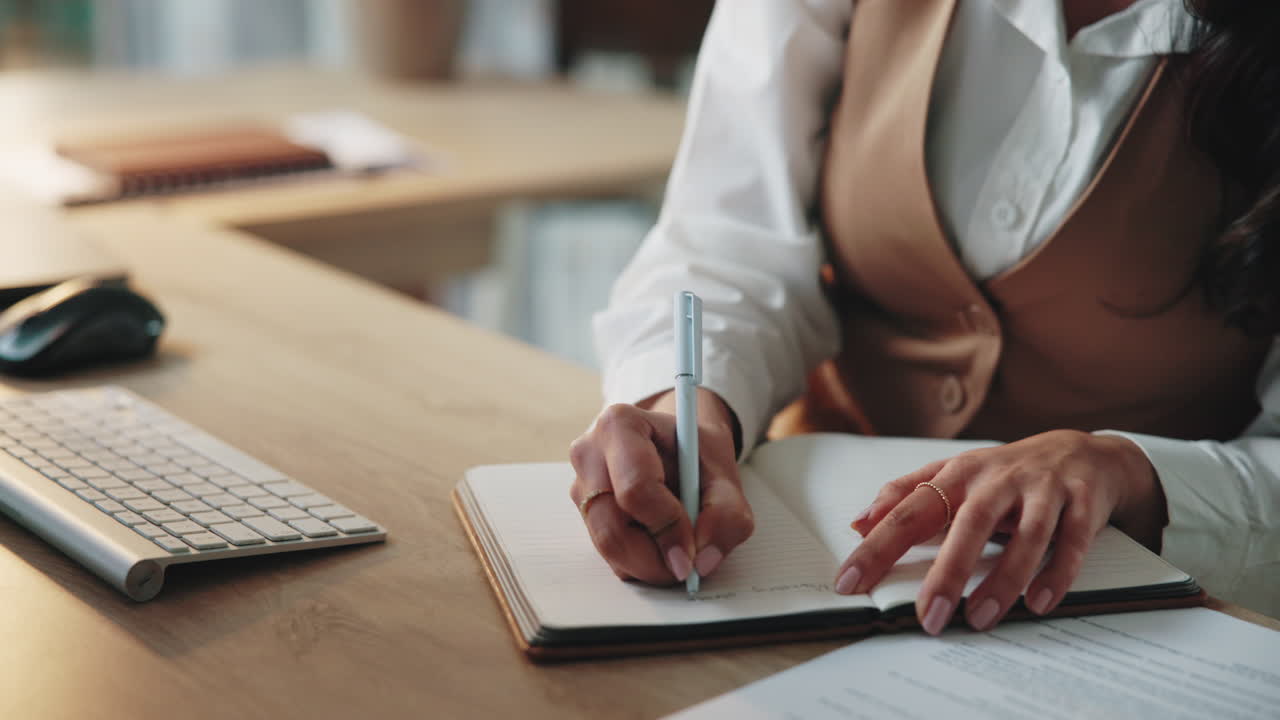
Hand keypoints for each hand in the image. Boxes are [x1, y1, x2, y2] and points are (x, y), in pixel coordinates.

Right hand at [568, 388, 752, 583]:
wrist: (677, 448)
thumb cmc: (695, 454)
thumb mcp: (725, 475)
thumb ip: (726, 515)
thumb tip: (703, 561)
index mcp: (620, 425)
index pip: (635, 489)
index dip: (667, 527)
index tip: (692, 551)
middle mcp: (589, 453)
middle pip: (612, 528)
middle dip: (654, 558)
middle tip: (687, 566)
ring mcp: (580, 486)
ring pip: (608, 548)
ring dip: (649, 563)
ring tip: (679, 548)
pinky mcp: (583, 514)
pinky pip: (608, 555)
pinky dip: (638, 562)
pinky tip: (659, 541)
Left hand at [834, 430, 1166, 633]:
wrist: (1080, 452)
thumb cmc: (1003, 473)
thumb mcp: (951, 475)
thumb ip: (904, 496)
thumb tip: (857, 522)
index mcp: (957, 475)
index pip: (908, 512)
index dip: (877, 547)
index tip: (850, 584)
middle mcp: (997, 479)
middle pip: (968, 524)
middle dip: (947, 573)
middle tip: (930, 617)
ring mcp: (1042, 489)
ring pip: (1026, 535)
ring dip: (1004, 580)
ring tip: (982, 619)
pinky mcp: (1082, 501)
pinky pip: (1072, 541)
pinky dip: (1057, 573)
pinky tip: (1039, 603)